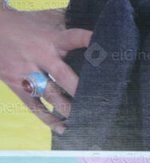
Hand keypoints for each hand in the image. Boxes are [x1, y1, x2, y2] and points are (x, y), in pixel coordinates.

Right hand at [0, 7, 91, 133]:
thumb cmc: (30, 24)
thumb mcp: (48, 18)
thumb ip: (72, 20)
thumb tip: (101, 19)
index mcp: (52, 38)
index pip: (73, 38)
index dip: (88, 41)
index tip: (104, 49)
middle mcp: (41, 56)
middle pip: (64, 75)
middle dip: (81, 89)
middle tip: (101, 102)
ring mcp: (28, 73)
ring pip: (51, 95)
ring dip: (68, 109)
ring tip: (87, 120)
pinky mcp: (17, 85)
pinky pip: (34, 106)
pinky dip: (48, 119)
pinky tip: (63, 130)